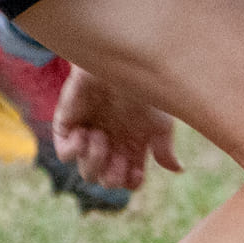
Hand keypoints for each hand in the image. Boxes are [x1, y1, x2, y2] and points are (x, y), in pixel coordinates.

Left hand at [54, 63, 182, 189]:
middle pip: (105, 180)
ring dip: (94, 161)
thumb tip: (178, 170)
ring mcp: (89, 134)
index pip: (128, 179)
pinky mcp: (68, 124)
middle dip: (111, 176)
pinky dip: (73, 151)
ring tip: (100, 136)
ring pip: (86, 171)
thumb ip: (165, 149)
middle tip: (117, 155)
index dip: (131, 182)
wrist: (119, 60)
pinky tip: (85, 133)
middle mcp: (111, 143)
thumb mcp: (161, 121)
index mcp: (133, 145)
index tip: (137, 170)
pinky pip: (64, 153)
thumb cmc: (144, 87)